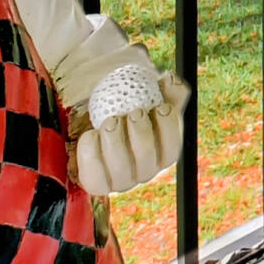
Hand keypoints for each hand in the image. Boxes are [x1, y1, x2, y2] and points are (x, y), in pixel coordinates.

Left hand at [73, 73, 190, 195]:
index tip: (160, 107)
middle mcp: (145, 171)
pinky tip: (90, 134)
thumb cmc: (126, 108)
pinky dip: (91, 153)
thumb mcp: (147, 95)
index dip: (169, 129)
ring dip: (116, 141)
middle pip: (147, 159)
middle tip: (135, 112)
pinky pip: (95, 174)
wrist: (93, 121)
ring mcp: (121, 180)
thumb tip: (171, 80)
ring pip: (121, 168)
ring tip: (110, 120)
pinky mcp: (97, 184)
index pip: (172, 148)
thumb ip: (164, 89)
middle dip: (142, 134)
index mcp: (162, 153)